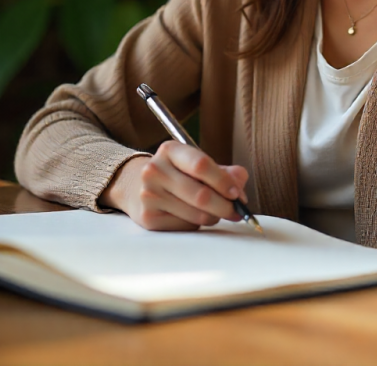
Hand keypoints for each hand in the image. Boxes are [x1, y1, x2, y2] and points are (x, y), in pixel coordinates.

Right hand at [101, 144, 248, 231]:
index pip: (201, 165)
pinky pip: (185, 226)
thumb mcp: (195, 164)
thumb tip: (240, 180)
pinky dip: (197, 224)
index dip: (224, 181)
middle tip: (237, 211)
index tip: (238, 193)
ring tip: (216, 212)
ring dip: (214, 216)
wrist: (135, 186)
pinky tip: (192, 216)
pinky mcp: (148, 218)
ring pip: (196, 214)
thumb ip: (222, 171)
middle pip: (201, 195)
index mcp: (169, 150)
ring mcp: (149, 195)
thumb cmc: (176, 174)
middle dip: (226, 206)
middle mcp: (154, 170)